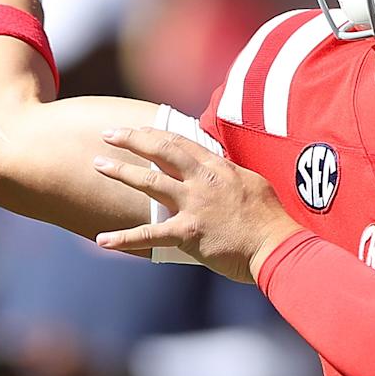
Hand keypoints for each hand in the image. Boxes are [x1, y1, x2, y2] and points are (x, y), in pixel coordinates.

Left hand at [91, 127, 304, 282]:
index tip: (138, 129)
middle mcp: (203, 181)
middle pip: (161, 151)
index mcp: (219, 167)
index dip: (155, 133)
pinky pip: (150, 235)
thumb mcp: (254, 184)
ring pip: (149, 182)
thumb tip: (221, 169)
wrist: (277, 246)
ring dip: (120, 172)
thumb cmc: (270, 219)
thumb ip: (231, 175)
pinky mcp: (188, 234)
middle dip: (131, 139)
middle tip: (108, 134)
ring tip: (97, 164)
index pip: (181, 142)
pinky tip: (102, 240)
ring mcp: (194, 205)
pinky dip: (123, 239)